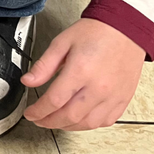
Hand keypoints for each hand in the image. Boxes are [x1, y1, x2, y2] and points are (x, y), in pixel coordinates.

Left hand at [22, 19, 144, 130]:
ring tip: (56, 121)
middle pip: (69, 116)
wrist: (126, 27)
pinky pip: (106, 121)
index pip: (54, 101)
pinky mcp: (124, 98)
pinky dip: (89, 124)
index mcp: (80, 71)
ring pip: (87, 124)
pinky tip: (80, 118)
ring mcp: (113, 95)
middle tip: (39, 119)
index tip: (30, 113)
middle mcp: (98, 87)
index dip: (38, 111)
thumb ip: (44, 65)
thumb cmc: (96, 32)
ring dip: (68, 126)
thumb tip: (28, 81)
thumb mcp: (62, 42)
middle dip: (49, 122)